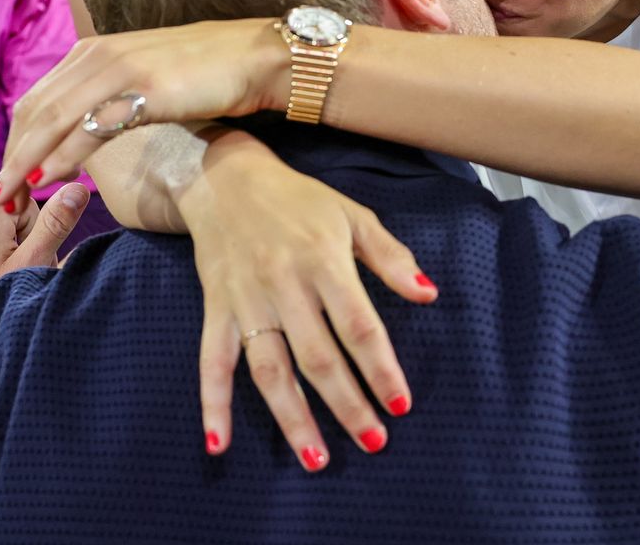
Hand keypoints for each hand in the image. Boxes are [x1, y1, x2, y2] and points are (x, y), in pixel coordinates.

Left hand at [0, 20, 286, 202]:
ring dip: (28, 160)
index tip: (8, 178)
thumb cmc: (206, 73)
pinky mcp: (143, 89)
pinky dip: (64, 154)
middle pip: (34, 111)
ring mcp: (119, 70)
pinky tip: (52, 177)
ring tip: (14, 196)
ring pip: (54, 118)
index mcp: (93, 52)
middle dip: (12, 156)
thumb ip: (109, 95)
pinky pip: (91, 125)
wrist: (256, 59)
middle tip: (0, 198)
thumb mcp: (144, 78)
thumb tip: (85, 127)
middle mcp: (97, 56)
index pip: (36, 100)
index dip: (16, 142)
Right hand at [185, 128, 433, 467]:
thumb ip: (390, 257)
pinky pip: (211, 363)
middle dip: (347, 404)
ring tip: (317, 460)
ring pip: (270, 370)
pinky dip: (212, 405)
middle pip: (318, 357)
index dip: (380, 367)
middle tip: (373, 442)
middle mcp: (284, 285)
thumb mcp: (352, 215)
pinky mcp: (216, 309)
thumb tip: (428, 295)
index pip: (358, 325)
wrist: (224, 179)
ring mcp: (246, 301)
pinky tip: (219, 445)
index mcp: (323, 261)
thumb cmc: (299, 200)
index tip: (401, 404)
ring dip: (292, 418)